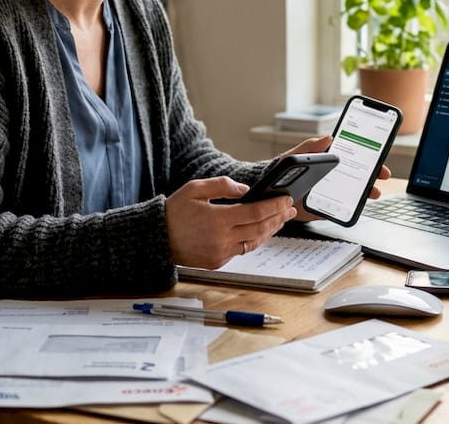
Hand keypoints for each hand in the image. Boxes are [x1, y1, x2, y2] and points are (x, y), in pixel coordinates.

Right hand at [165, 176, 297, 268]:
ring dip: (270, 231)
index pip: (255, 212)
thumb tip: (246, 190)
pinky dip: (254, 240)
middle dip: (278, 218)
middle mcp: (222, 239)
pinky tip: (261, 231)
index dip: (274, 206)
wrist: (157, 239)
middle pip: (260, 229)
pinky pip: (242, 250)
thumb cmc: (174, 212)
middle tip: (291, 209)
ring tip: (281, 220)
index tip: (286, 199)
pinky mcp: (217, 262)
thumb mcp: (195, 189)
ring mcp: (220, 253)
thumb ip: (222, 186)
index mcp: (218, 219)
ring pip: (254, 242)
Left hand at [283, 134, 389, 221]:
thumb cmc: (283, 170)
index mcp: (328, 161)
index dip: (367, 157)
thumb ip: (310, 146)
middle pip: (359, 175)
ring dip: (367, 192)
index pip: (352, 157)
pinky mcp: (326, 207)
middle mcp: (333, 177)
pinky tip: (357, 206)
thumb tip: (329, 137)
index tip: (378, 157)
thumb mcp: (295, 155)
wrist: (270, 193)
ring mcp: (332, 193)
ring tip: (373, 192)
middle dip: (373, 174)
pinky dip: (351, 208)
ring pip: (354, 192)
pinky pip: (342, 208)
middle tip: (382, 175)